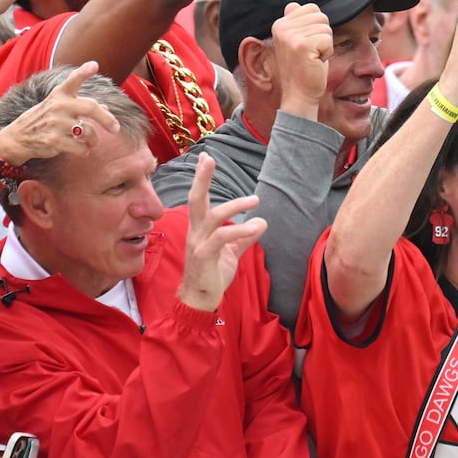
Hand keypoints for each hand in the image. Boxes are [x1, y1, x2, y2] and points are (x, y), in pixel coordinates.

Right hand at [0, 62, 120, 165]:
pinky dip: (85, 150)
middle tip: (116, 128)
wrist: (18, 137)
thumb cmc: (44, 119)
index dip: (84, 72)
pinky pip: (81, 147)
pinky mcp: (54, 141)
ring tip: (92, 141)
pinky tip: (82, 149)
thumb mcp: (59, 106)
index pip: (72, 80)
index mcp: (59, 95)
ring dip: (94, 139)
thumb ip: (81, 105)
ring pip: (89, 131)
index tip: (94, 65)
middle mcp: (58, 106)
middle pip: (91, 108)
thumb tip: (106, 107)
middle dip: (107, 119)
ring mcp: (56, 123)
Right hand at [178, 154, 266, 311]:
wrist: (200, 300)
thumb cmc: (212, 274)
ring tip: (255, 200)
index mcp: (200, 229)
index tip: (205, 157)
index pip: (199, 199)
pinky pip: (222, 238)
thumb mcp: (231, 253)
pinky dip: (240, 230)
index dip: (201, 179)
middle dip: (202, 178)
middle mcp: (196, 232)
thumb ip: (245, 237)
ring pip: (213, 216)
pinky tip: (256, 226)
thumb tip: (261, 222)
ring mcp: (198, 244)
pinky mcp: (205, 256)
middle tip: (208, 158)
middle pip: (196, 200)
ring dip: (235, 205)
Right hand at [271, 3, 332, 110]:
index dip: (317, 27)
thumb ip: (296, 23)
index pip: (312, 8)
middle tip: (312, 52)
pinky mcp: (303, 46)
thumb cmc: (304, 68)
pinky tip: (316, 62)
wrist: (300, 94)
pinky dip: (327, 52)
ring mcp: (291, 36)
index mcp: (280, 24)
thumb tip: (293, 5)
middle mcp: (282, 27)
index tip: (307, 45)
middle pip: (321, 16)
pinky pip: (328, 39)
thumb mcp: (297, 42)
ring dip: (325, 44)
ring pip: (326, 28)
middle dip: (323, 35)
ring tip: (313, 58)